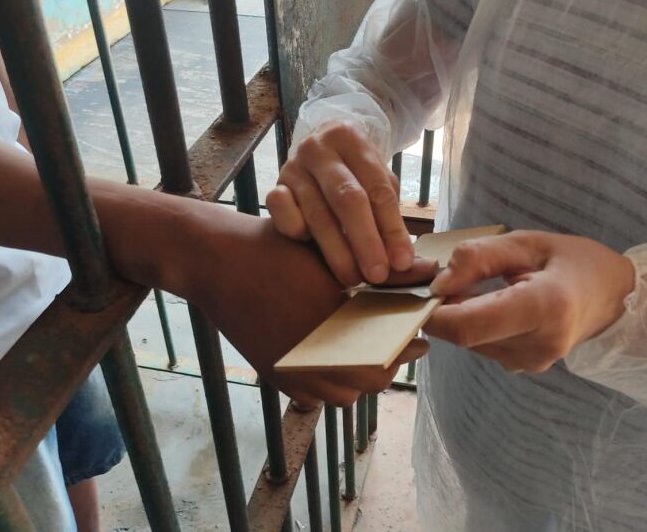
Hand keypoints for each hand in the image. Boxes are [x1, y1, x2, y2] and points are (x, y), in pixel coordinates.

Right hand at [186, 215, 428, 405]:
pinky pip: (313, 395)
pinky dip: (331, 384)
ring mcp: (290, 371)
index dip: (407, 348)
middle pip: (368, 382)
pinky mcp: (273, 373)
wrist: (218, 261)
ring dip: (360, 378)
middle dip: (388, 364)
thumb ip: (383, 273)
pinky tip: (336, 359)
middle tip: (399, 343)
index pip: (386, 355)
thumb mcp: (332, 254)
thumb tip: (428, 273)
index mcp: (331, 327)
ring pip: (342, 395)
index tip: (420, 337)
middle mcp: (312, 358)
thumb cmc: (277, 251)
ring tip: (368, 352)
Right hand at [266, 120, 412, 286]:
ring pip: (317, 214)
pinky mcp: (273, 187)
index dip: (392, 228)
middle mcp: (318, 148)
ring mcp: (292, 167)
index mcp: (350, 138)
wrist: (317, 150)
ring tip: (353, 278)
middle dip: (365, 241)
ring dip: (337, 251)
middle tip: (377, 275)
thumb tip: (401, 260)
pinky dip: (298, 232)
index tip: (402, 262)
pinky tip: (312, 250)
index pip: (377, 188)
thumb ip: (387, 213)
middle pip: (347, 199)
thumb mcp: (375, 180)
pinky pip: (281, 214)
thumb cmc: (354, 172)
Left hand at [424, 230, 634, 372]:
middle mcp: (537, 345)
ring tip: (476, 287)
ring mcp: (531, 362)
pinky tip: (489, 303)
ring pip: (470, 343)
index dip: (434, 311)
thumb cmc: (573, 261)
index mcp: (544, 307)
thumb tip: (438, 283)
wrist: (614, 297)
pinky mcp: (525, 366)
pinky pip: (483, 346)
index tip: (423, 287)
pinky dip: (475, 325)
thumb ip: (479, 257)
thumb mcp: (527, 243)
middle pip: (464, 335)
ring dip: (459, 317)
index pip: (468, 326)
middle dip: (443, 309)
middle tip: (445, 277)